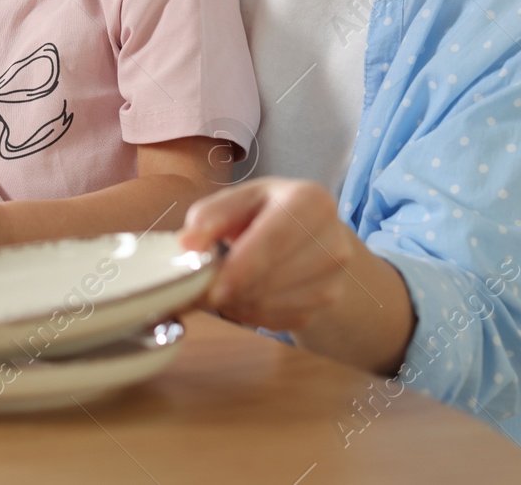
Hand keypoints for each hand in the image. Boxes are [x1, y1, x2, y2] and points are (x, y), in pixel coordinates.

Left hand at [179, 178, 366, 333]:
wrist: (312, 237)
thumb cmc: (267, 212)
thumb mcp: (240, 200)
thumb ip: (210, 216)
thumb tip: (187, 244)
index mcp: (312, 201)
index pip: (275, 239)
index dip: (243, 267)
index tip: (213, 288)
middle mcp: (333, 242)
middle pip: (273, 278)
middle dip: (231, 289)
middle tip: (197, 289)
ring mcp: (334, 279)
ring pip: (273, 304)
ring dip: (236, 302)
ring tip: (218, 286)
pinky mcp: (325, 306)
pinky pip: (277, 320)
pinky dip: (250, 313)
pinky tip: (241, 295)